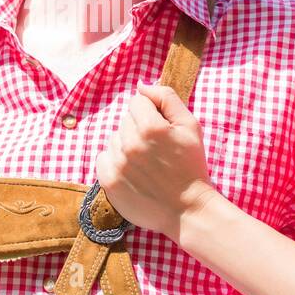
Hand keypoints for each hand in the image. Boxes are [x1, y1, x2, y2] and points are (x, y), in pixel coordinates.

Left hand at [94, 83, 216, 239]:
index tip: (160, 130)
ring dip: (126, 146)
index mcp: (151, 127)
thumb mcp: (190, 126)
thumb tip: (141, 85)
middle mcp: (131, 144)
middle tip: (156, 149)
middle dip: (138, 129)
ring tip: (145, 162)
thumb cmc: (191, 165)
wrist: (187, 208)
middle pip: (125, 121)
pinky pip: (103, 158)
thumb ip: (166, 98)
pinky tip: (132, 171)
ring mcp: (118, 164)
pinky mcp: (109, 182)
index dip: (150, 113)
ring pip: (114, 139)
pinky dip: (115, 162)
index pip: (137, 102)